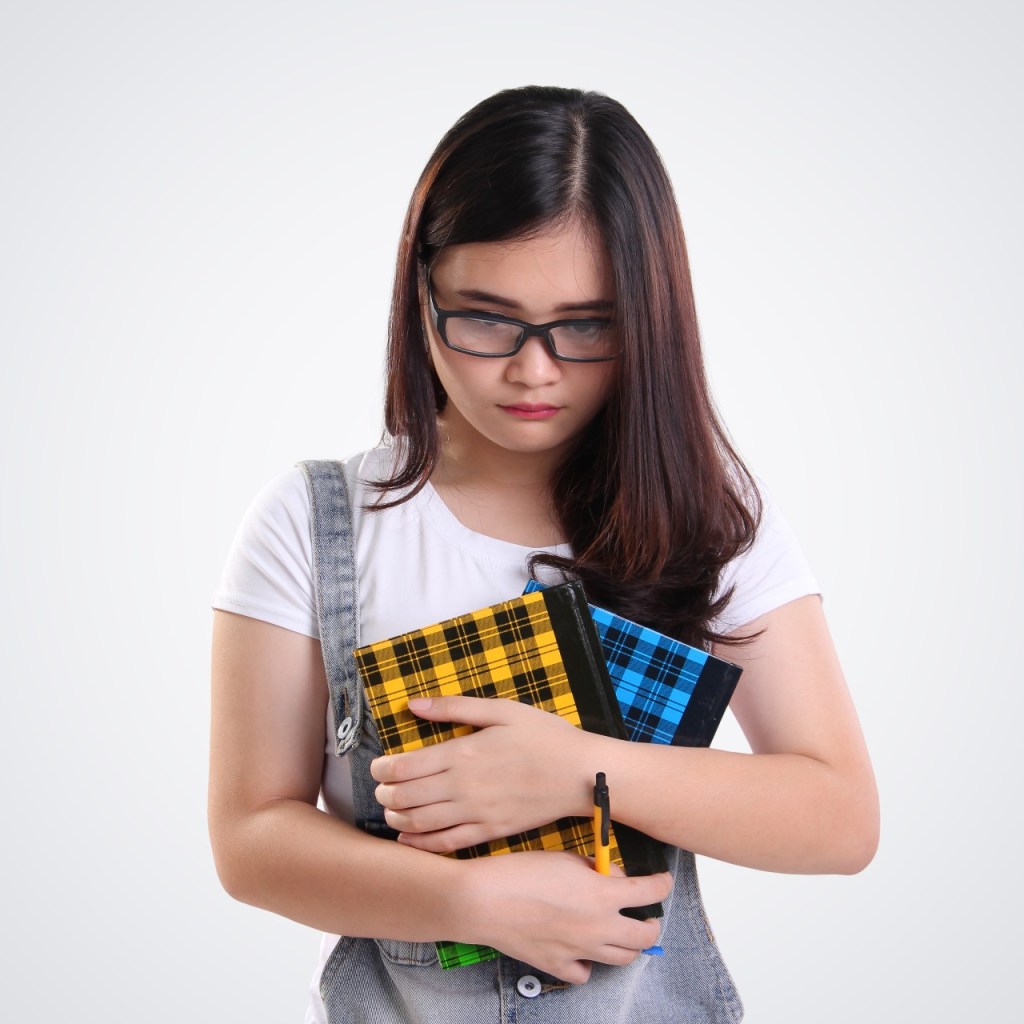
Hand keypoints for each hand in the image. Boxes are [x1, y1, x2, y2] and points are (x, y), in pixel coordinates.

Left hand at [370, 696, 594, 852]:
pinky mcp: (490, 832)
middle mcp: (464, 786)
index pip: (406, 766)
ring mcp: (476, 813)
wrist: (580, 774)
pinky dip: (421, 845)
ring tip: (391, 812)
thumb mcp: (502, 710)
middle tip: (380, 789)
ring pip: (421, 824)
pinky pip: (446, 844)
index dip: (383, 768)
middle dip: (385, 794)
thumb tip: (414, 703)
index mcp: (464, 752)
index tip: (378, 766)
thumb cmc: (544, 736)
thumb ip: (455, 707)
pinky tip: (409, 840)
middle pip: (406, 797)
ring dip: (397, 819)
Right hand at [459, 851, 672, 982]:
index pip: (651, 892)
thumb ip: (596, 868)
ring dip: (628, 945)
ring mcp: (580, 950)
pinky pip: (586, 973)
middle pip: (645, 935)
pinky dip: (589, 963)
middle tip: (648, 915)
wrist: (485, 900)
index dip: (662, 884)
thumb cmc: (522, 871)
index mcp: (603, 894)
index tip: (663, 881)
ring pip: (622, 959)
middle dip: (652, 923)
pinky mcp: (559, 965)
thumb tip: (612, 877)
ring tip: (622, 933)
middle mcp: (599, 927)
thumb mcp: (565, 857)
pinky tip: (583, 950)